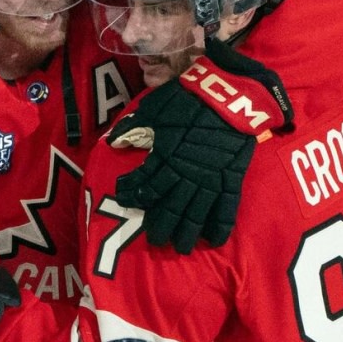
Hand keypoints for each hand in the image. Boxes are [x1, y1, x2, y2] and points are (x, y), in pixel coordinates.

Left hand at [111, 39, 292, 253]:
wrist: (228, 94)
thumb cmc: (188, 98)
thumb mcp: (154, 107)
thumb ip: (133, 127)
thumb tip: (112, 142)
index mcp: (164, 157)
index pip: (144, 185)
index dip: (132, 193)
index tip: (123, 198)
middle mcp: (185, 175)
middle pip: (168, 208)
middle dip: (159, 225)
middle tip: (155, 239)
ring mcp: (209, 179)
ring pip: (195, 214)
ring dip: (186, 233)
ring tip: (180, 247)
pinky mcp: (230, 178)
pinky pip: (225, 208)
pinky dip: (220, 226)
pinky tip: (214, 240)